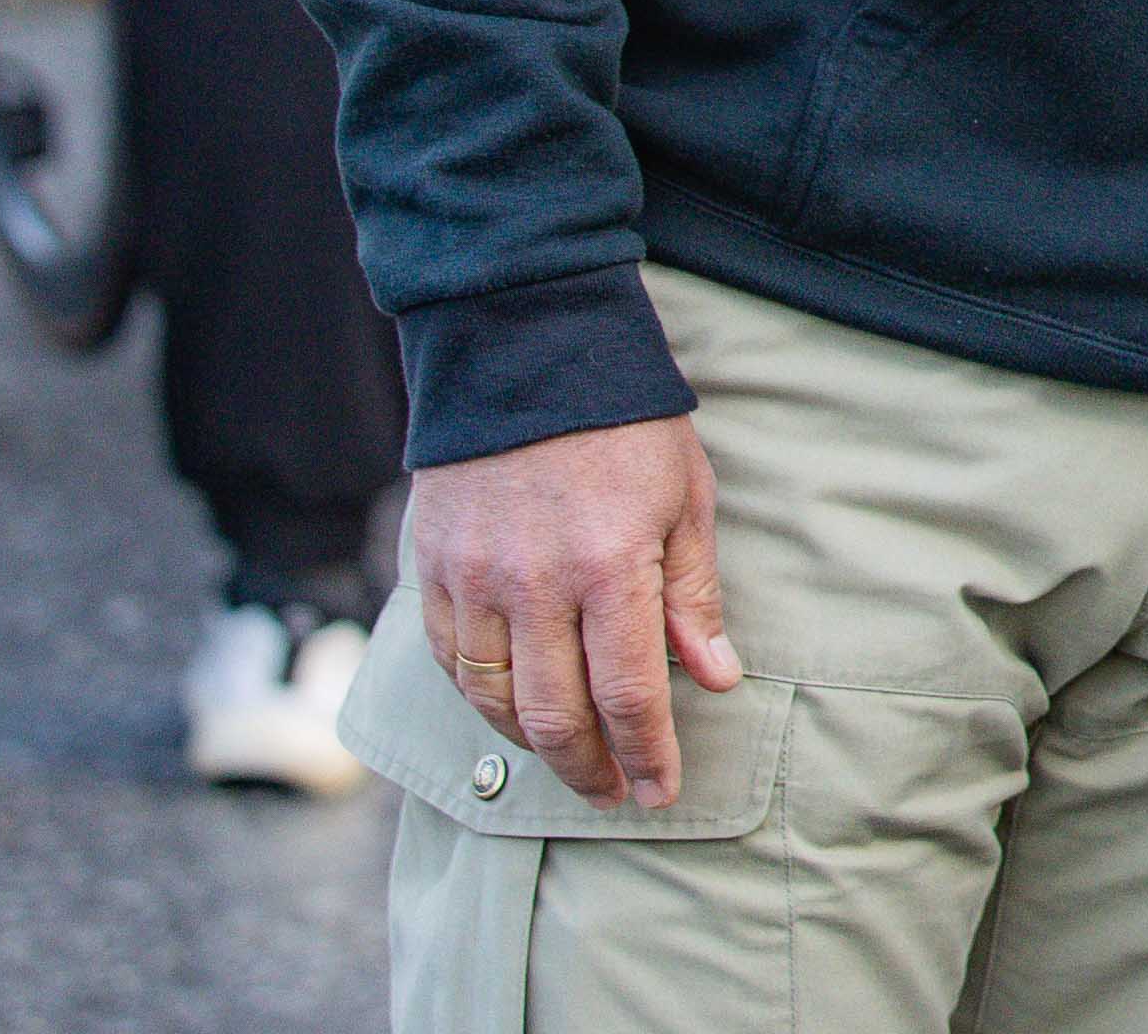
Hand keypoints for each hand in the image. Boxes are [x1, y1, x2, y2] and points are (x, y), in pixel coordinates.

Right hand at [403, 415, 740, 805]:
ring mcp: (473, 581)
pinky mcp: (431, 570)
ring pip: (493, 700)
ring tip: (569, 761)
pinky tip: (510, 709)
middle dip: (590, 768)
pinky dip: (480, 698)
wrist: (524, 353)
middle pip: (555, 715)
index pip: (629, 694)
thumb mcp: (684, 497)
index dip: (646, 754)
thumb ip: (692, 595)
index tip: (660, 792)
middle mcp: (534, 586)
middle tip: (614, 794)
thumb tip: (717, 678)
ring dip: (532, 745)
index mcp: (610, 568)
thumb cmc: (624, 424)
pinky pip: (449, 660)